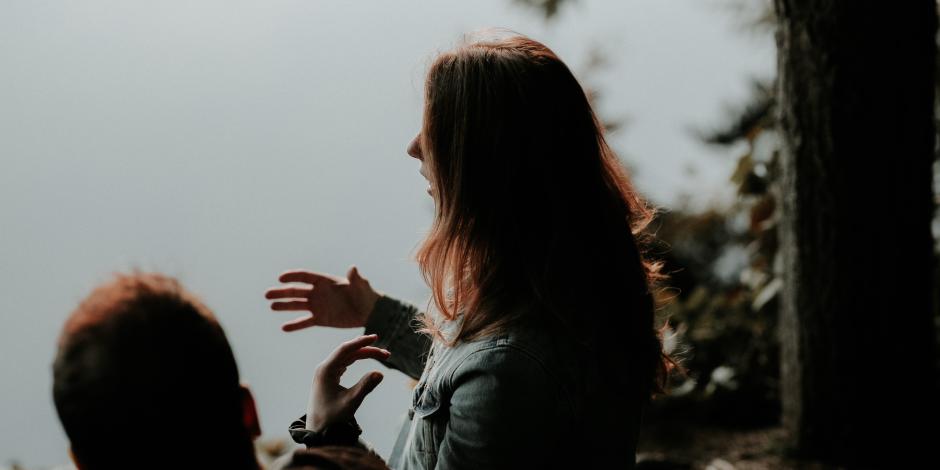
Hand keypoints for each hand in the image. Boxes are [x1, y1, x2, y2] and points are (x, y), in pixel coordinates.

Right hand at [265, 266, 380, 331]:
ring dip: (284, 306)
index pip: (305, 276)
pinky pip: (305, 322)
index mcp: (325, 281)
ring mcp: (317, 306)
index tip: (281, 278)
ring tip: (272, 306)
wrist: (368, 311)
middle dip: (282, 292)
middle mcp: (318, 293)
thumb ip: (355, 278)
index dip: (293, 277)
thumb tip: (353, 268)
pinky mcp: (320, 319)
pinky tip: (284, 327)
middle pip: (296, 291)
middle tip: (267, 294)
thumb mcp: (361, 285)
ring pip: (297, 306)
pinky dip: (295, 325)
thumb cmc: (365, 294)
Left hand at [307, 334, 389, 431]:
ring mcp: (326, 371)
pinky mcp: (329, 376)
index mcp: (325, 370)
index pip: (345, 349)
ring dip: (364, 354)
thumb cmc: (332, 417)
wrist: (318, 429)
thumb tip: (380, 373)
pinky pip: (345, 362)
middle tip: (387, 354)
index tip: (375, 337)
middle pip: (348, 352)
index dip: (360, 342)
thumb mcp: (351, 402)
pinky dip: (357, 359)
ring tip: (382, 355)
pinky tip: (366, 357)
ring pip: (347, 356)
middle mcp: (324, 368)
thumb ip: (365, 387)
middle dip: (367, 350)